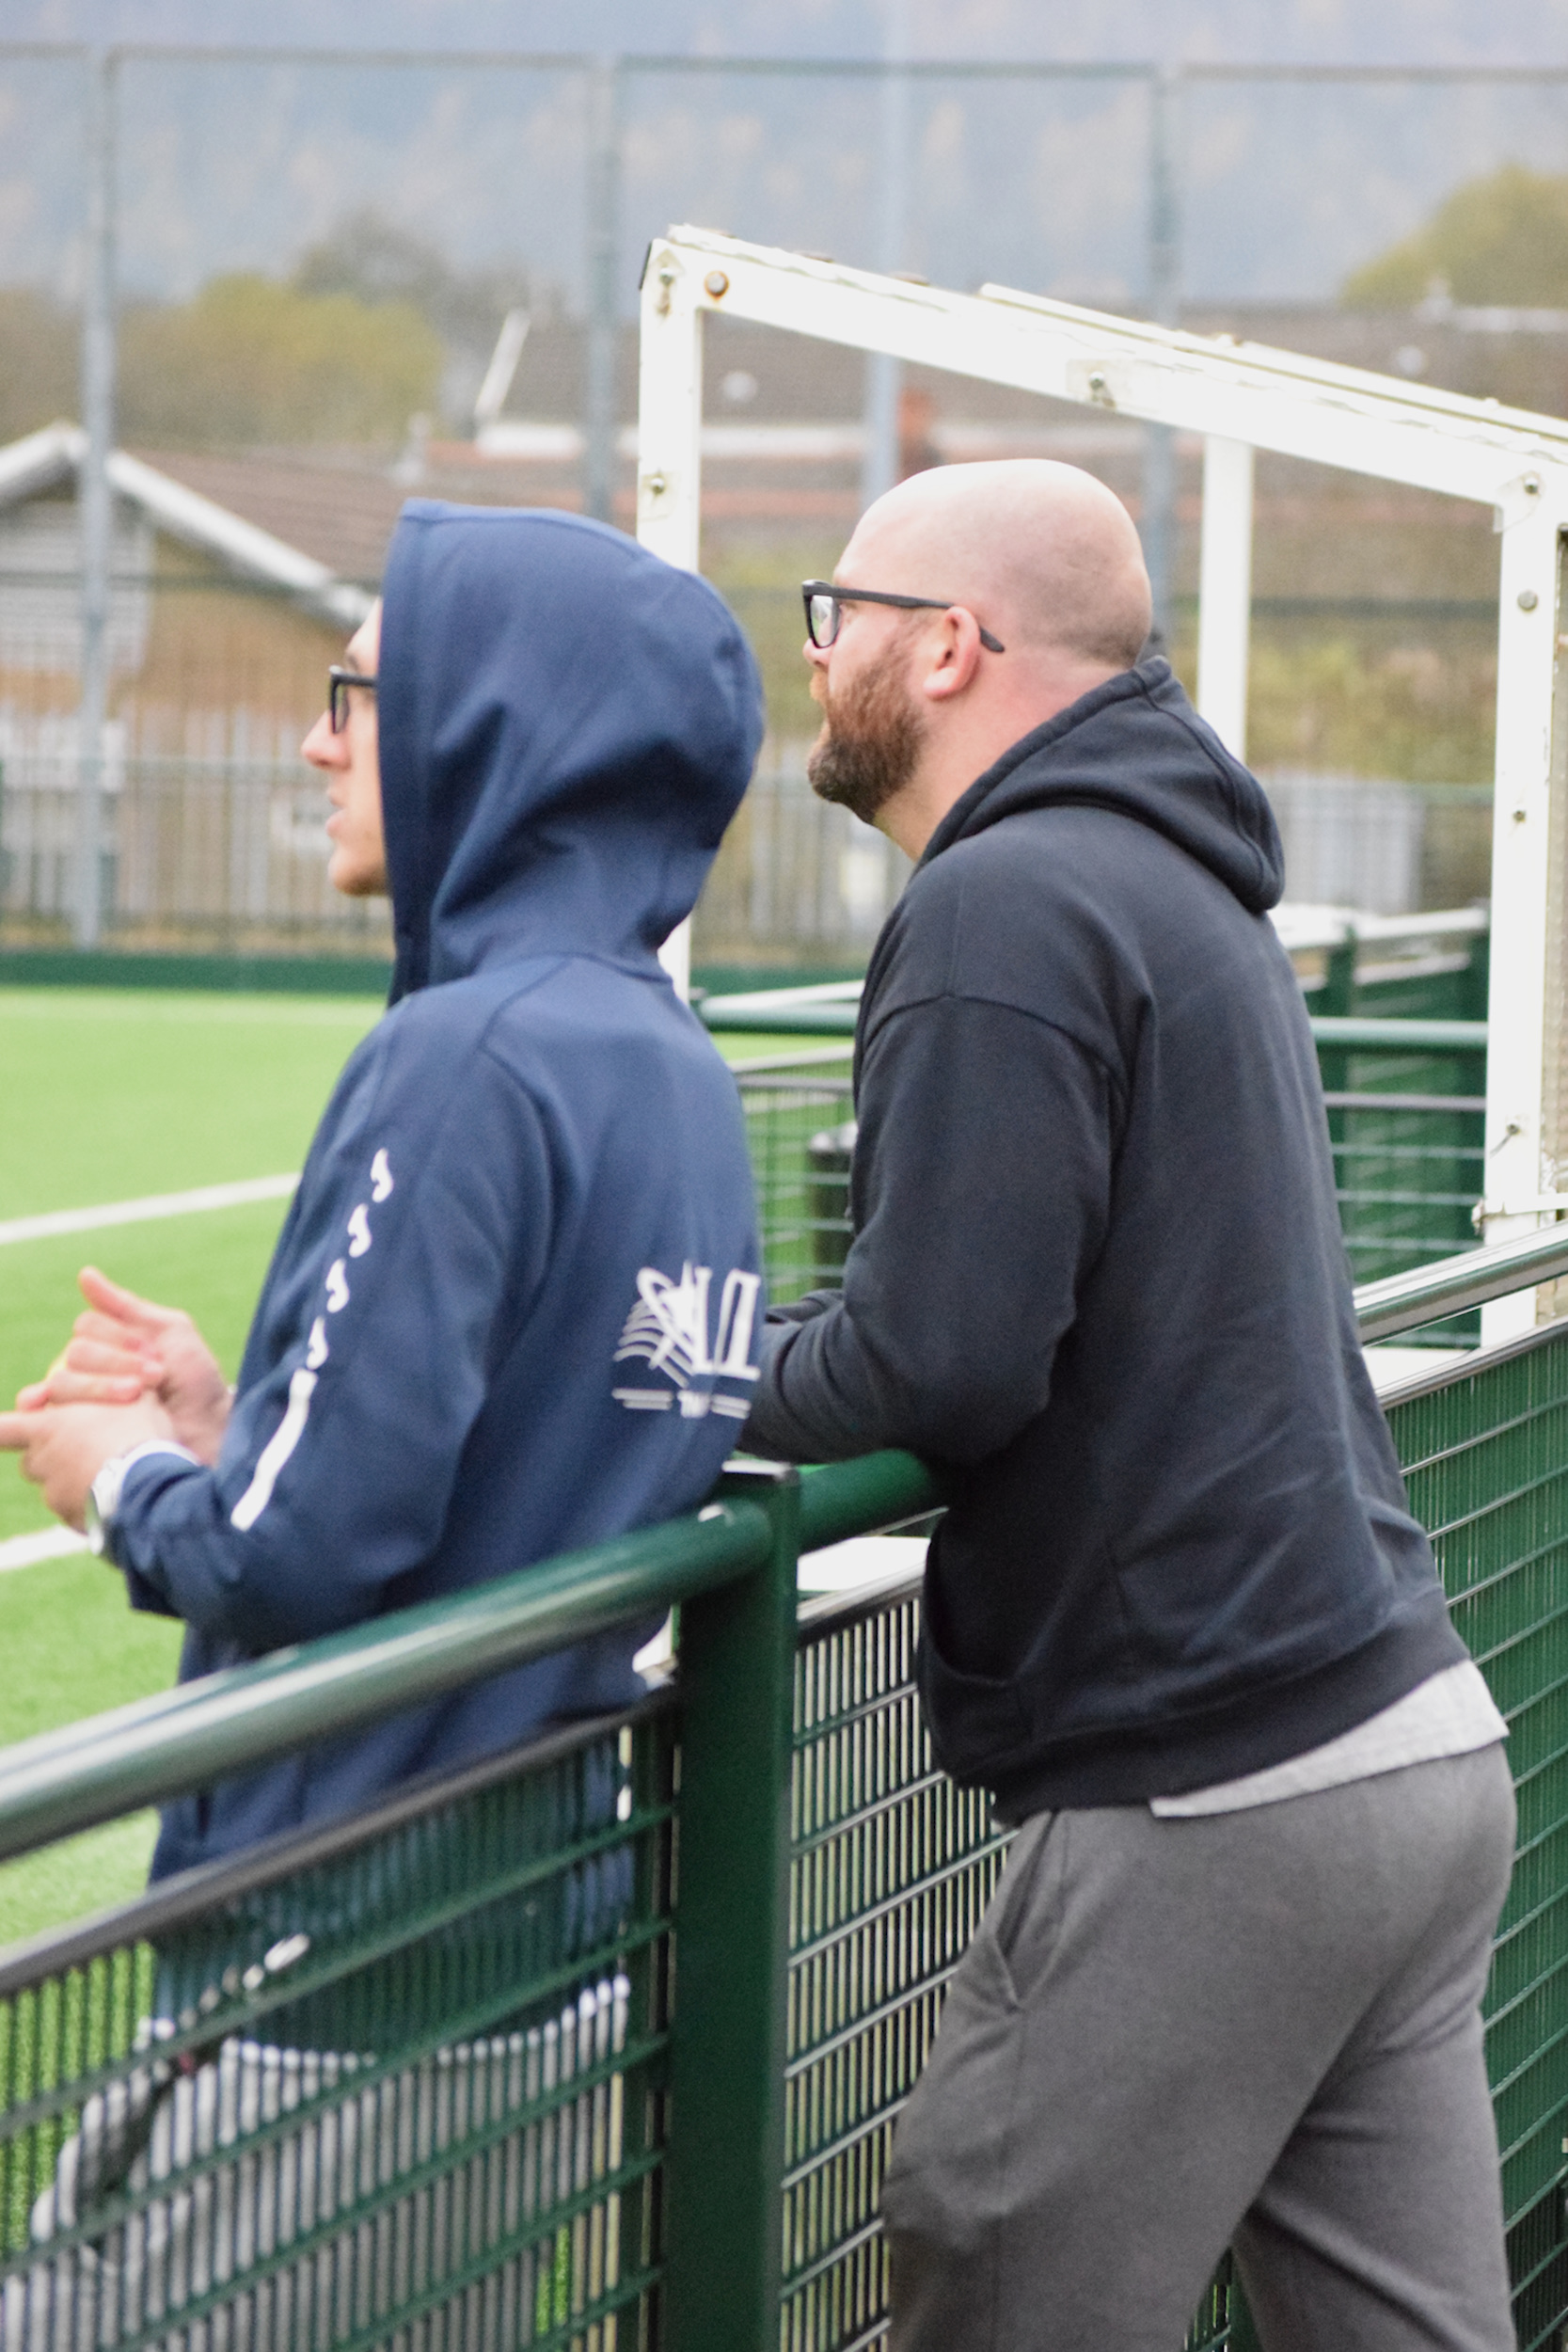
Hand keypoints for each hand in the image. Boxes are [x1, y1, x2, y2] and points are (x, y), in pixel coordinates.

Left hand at [0, 1395, 175, 1531]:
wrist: (149, 1483)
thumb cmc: (137, 1432)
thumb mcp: (131, 1397)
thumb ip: (110, 1390)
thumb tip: (127, 1382)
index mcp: (47, 1428)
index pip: (3, 1430)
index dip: (4, 1430)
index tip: (8, 1432)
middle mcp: (42, 1462)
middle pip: (32, 1461)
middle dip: (51, 1458)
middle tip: (85, 1451)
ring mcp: (54, 1495)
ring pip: (54, 1487)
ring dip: (72, 1482)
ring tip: (111, 1475)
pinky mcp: (72, 1519)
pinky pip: (76, 1510)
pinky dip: (91, 1504)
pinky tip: (119, 1495)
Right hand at [16, 1268, 230, 1465]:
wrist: (207, 1431)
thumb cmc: (196, 1382)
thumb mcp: (171, 1333)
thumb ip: (127, 1306)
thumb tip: (84, 1274)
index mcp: (108, 1344)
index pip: (88, 1326)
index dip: (118, 1337)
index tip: (153, 1353)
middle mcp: (89, 1370)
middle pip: (74, 1353)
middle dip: (115, 1363)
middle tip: (153, 1377)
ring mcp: (81, 1401)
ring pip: (62, 1382)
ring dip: (98, 1386)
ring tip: (136, 1396)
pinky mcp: (75, 1433)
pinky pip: (41, 1416)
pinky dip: (37, 1406)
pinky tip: (40, 1405)